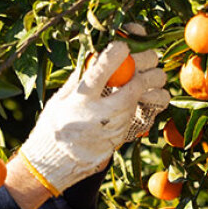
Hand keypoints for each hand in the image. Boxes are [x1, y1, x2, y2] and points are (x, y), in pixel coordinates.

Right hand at [17, 42, 168, 194]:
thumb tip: (97, 53)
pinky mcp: (122, 137)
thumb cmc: (54, 126)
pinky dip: (147, 101)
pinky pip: (143, 115)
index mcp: (80, 101)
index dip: (116, 54)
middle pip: (134, 87)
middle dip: (147, 69)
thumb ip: (79, 78)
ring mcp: (114, 128)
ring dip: (153, 85)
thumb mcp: (59, 100)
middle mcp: (99, 115)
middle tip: (150, 58)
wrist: (56, 164)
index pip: (101, 72)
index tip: (123, 44)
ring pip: (145, 101)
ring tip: (152, 76)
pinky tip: (145, 93)